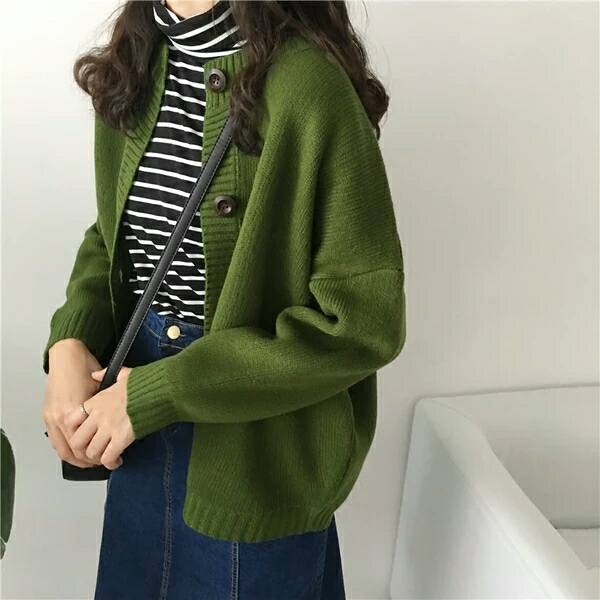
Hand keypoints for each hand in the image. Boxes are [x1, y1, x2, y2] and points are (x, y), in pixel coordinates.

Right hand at [43, 339, 102, 468]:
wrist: (67, 354)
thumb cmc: (85, 368)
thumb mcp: (102, 389)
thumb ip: (105, 409)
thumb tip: (116, 424)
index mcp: (75, 411)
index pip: (85, 446)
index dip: (99, 455)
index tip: (110, 458)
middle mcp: (61, 417)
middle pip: (73, 452)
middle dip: (88, 461)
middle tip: (102, 462)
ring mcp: (52, 417)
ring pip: (62, 449)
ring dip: (76, 457)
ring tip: (91, 460)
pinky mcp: (48, 414)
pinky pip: (55, 439)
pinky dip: (66, 447)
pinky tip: (77, 449)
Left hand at [65, 367, 134, 470]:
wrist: (158, 390)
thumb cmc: (143, 383)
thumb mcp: (121, 374)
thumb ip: (105, 374)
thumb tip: (96, 374)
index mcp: (96, 402)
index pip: (71, 421)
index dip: (74, 431)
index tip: (83, 434)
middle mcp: (98, 416)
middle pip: (77, 441)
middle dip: (84, 450)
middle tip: (93, 451)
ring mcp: (109, 428)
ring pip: (91, 452)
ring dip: (98, 457)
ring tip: (105, 457)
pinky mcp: (121, 438)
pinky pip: (108, 457)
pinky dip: (111, 462)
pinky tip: (116, 460)